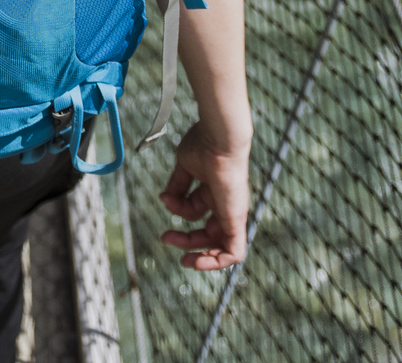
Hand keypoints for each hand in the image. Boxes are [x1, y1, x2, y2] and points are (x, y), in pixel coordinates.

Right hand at [158, 120, 249, 269]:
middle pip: (208, 232)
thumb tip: (166, 199)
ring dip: (202, 257)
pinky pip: (234, 251)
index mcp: (213, 190)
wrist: (218, 139)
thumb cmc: (204, 145)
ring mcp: (232, 213)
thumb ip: (177, 186)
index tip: (164, 201)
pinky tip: (198, 261)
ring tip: (184, 260)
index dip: (178, 211)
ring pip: (222, 247)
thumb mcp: (185, 167)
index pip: (197, 211)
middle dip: (186, 240)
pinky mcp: (236, 220)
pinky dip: (218, 262)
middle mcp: (224, 203)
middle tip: (166, 237)